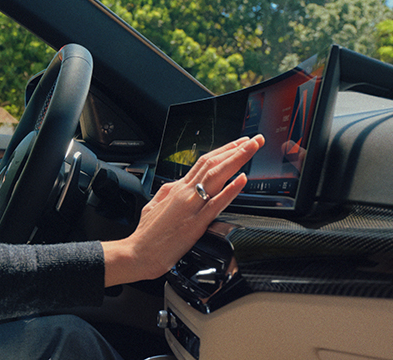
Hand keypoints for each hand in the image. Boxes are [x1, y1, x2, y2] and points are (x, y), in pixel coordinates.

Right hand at [101, 135, 262, 285]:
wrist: (138, 253)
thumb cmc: (147, 235)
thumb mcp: (153, 205)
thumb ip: (167, 193)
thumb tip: (178, 184)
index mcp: (176, 188)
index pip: (204, 162)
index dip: (224, 150)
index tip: (239, 143)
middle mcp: (184, 192)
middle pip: (213, 164)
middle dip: (236, 149)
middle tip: (254, 139)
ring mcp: (191, 206)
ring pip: (217, 176)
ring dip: (237, 160)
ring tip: (252, 148)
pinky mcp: (195, 224)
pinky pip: (216, 204)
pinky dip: (230, 190)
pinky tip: (242, 180)